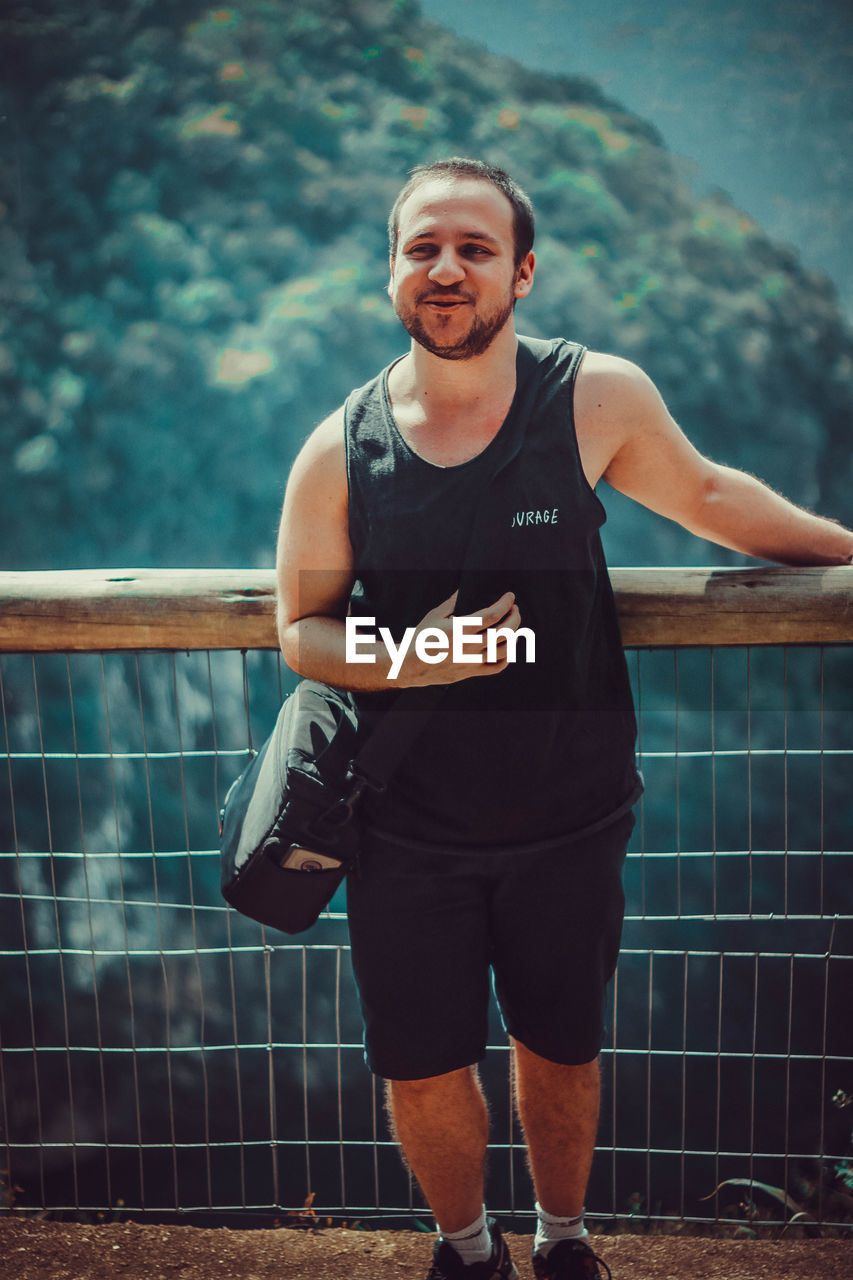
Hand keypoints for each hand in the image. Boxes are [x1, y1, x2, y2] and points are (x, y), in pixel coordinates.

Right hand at [400, 589, 522, 685]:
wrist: (409, 666)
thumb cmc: (420, 639)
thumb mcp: (434, 615)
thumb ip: (452, 602)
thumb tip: (463, 590)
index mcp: (460, 629)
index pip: (492, 614)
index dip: (505, 603)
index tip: (510, 596)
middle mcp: (468, 646)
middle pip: (504, 631)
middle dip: (515, 617)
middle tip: (514, 609)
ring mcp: (471, 661)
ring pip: (504, 649)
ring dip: (514, 635)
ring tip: (514, 626)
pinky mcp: (471, 672)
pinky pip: (496, 667)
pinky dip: (507, 657)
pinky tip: (507, 647)